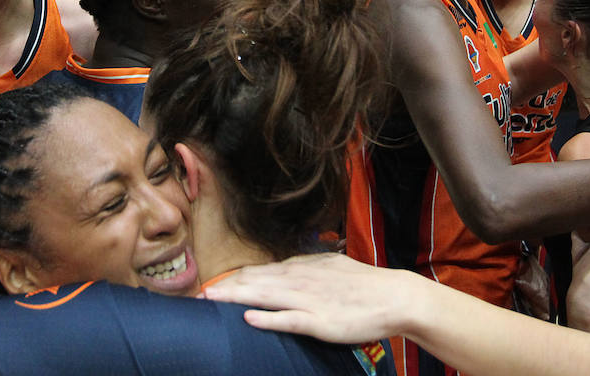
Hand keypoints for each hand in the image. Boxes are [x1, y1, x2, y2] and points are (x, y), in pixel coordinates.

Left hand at [202, 253, 416, 343]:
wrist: (394, 297)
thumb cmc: (364, 286)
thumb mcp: (331, 267)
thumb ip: (306, 269)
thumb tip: (284, 270)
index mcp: (303, 268)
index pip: (259, 272)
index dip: (232, 280)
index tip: (209, 287)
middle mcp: (301, 280)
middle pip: (254, 282)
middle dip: (223, 289)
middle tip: (195, 298)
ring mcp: (309, 299)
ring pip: (265, 296)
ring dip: (235, 298)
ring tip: (210, 301)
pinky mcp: (320, 321)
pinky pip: (289, 319)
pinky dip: (268, 318)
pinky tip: (249, 318)